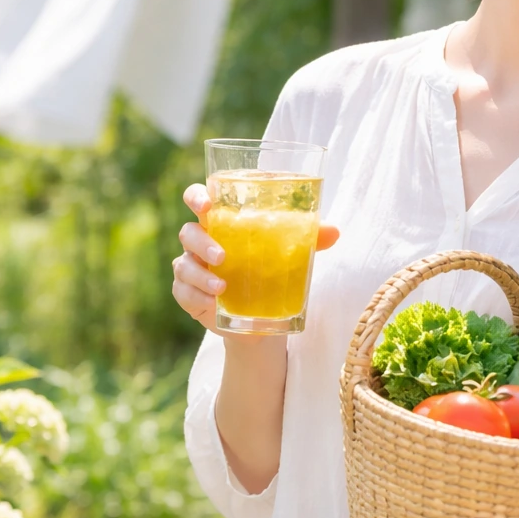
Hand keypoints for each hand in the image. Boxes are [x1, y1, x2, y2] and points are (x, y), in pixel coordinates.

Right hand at [170, 182, 339, 331]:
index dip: (197, 196)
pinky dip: (197, 296)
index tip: (207, 203)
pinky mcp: (187, 294)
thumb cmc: (270, 274)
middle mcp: (201, 242)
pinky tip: (214, 301)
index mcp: (221, 223)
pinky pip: (183, 291)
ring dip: (201, 274)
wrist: (260, 321)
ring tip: (222, 287)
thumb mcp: (289, 255)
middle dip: (201, 240)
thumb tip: (335, 231)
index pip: (199, 199)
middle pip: (188, 231)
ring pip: (183, 263)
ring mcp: (191, 268)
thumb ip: (308, 239)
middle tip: (222, 256)